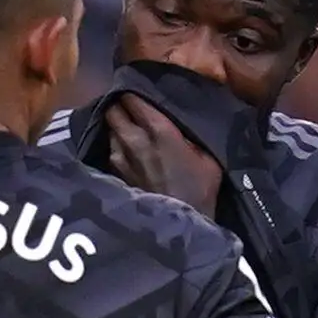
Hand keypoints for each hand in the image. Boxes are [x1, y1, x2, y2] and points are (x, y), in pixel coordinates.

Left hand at [102, 93, 224, 216]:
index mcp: (159, 129)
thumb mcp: (207, 156)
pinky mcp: (115, 174)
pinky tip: (126, 152)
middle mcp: (134, 139)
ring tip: (127, 130)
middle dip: (119, 106)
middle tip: (129, 109)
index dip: (133, 93)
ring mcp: (120, 158)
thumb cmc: (200, 189)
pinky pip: (111, 151)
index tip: (138, 93)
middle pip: (113, 110)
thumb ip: (190, 134)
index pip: (132, 98)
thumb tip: (181, 121)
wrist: (179, 225)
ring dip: (116, 127)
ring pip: (110, 130)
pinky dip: (116, 147)